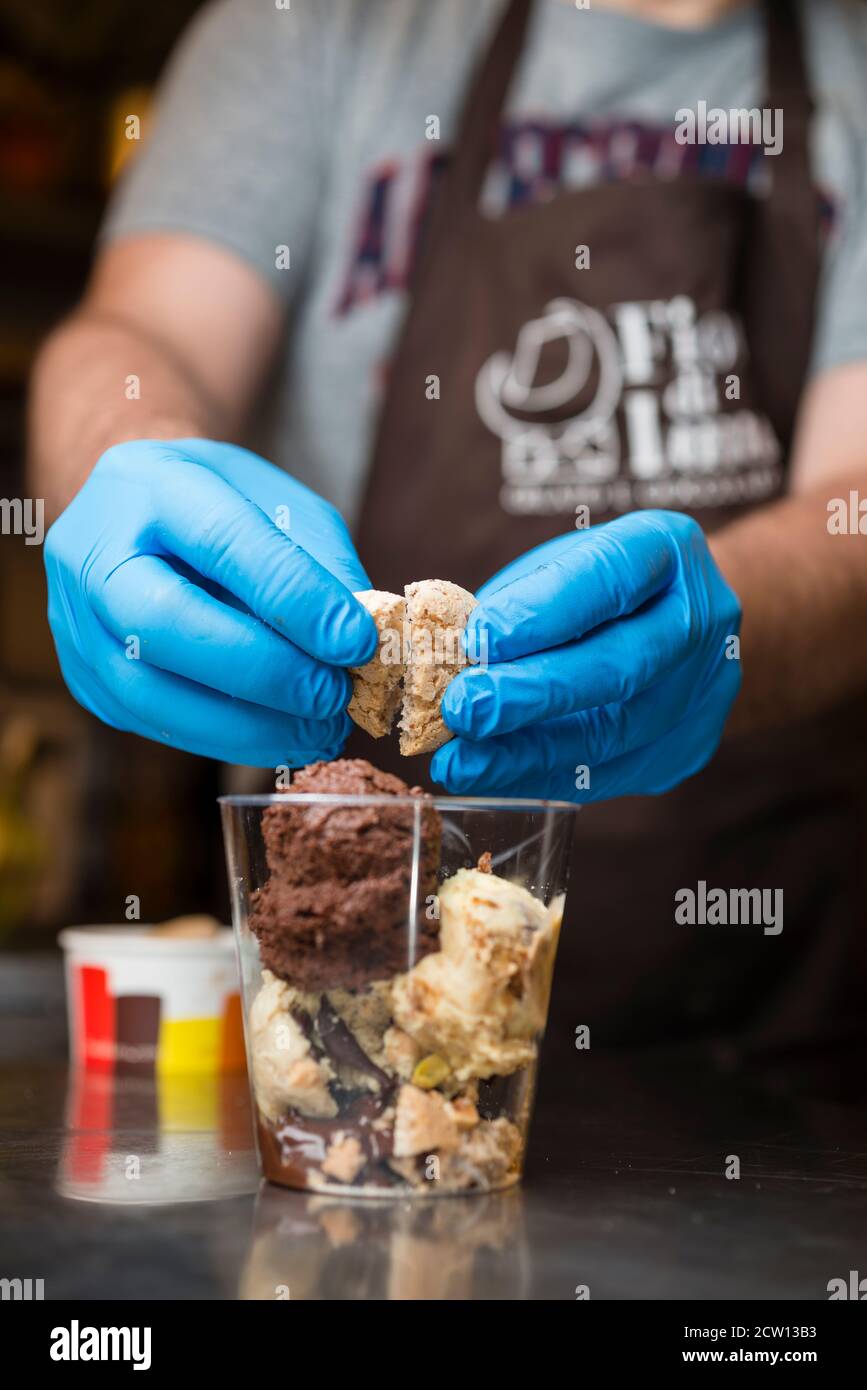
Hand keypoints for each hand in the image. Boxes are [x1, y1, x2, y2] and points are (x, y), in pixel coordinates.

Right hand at [44, 439, 376, 764]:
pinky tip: (285, 739)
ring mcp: (76, 622)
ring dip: (249, 725)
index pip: (220, 541)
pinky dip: (230, 741)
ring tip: (320, 731)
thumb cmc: (222, 505)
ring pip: (150, 692)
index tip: (356, 641)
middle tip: (333, 695)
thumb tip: (356, 637)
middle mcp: (93, 552)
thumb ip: (320, 562)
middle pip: (164, 623)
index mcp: (148, 484)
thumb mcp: (281, 503)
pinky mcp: (85, 679)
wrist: (137, 515)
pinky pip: (156, 723)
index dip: (292, 598)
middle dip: (263, 670)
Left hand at [432, 511, 741, 801]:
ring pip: (615, 734)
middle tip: (463, 709)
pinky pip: (609, 774)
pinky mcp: (686, 748)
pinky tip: (489, 776)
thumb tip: (449, 659)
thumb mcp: (558, 565)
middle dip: (532, 693)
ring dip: (526, 753)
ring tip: (460, 761)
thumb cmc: (595, 587)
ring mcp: (704, 690)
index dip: (544, 611)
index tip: (479, 638)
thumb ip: (516, 603)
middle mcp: (703, 618)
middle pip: (622, 666)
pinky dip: (539, 776)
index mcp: (666, 548)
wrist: (675, 619)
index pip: (610, 577)